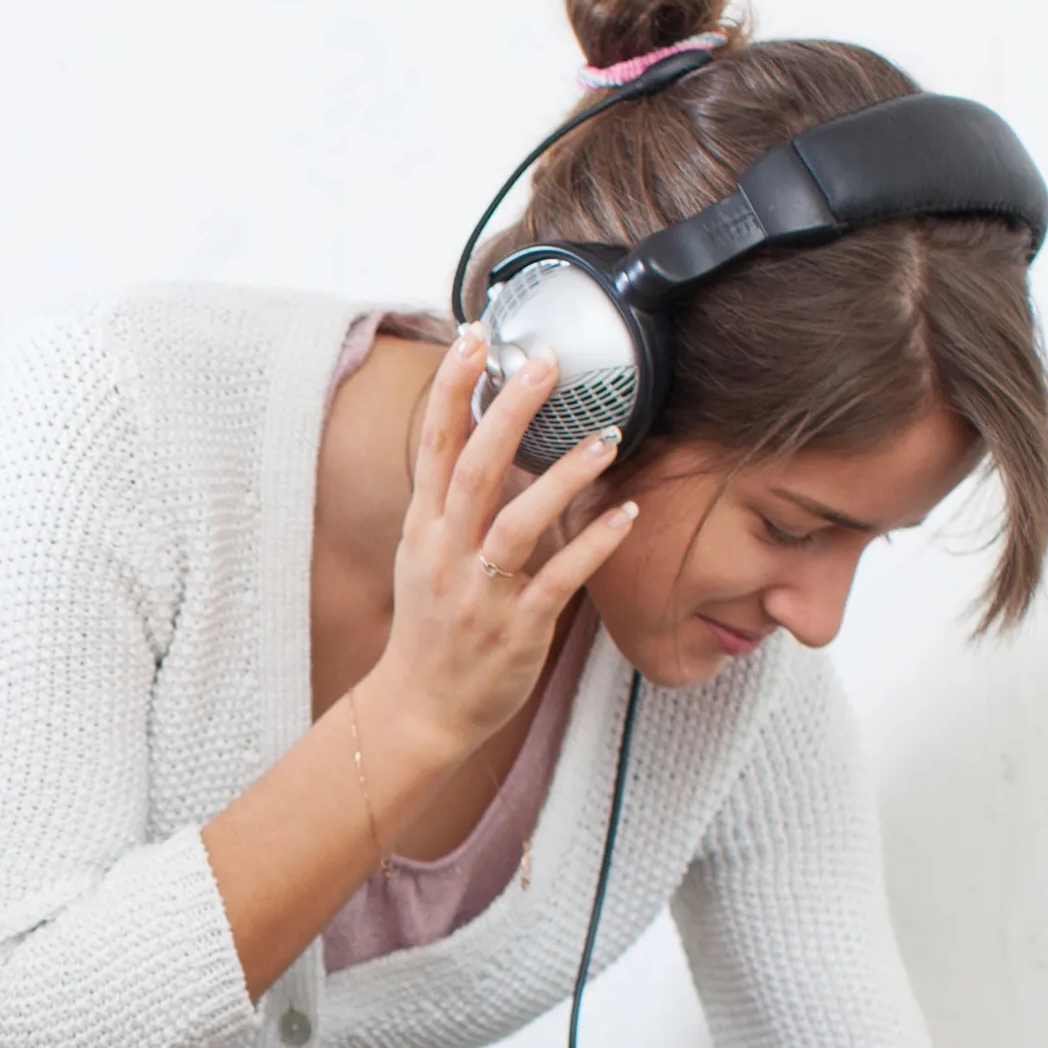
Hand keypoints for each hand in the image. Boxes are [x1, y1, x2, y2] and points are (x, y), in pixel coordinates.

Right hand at [368, 329, 644, 757]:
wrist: (419, 710)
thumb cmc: (432, 628)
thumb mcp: (425, 557)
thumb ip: (454, 501)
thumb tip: (489, 439)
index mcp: (424, 529)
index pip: (434, 446)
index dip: (451, 389)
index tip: (474, 337)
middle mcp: (447, 554)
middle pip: (475, 470)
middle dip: (509, 412)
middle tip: (547, 364)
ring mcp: (481, 592)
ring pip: (520, 522)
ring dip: (565, 477)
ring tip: (606, 438)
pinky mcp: (518, 629)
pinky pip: (560, 579)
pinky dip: (595, 544)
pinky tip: (628, 513)